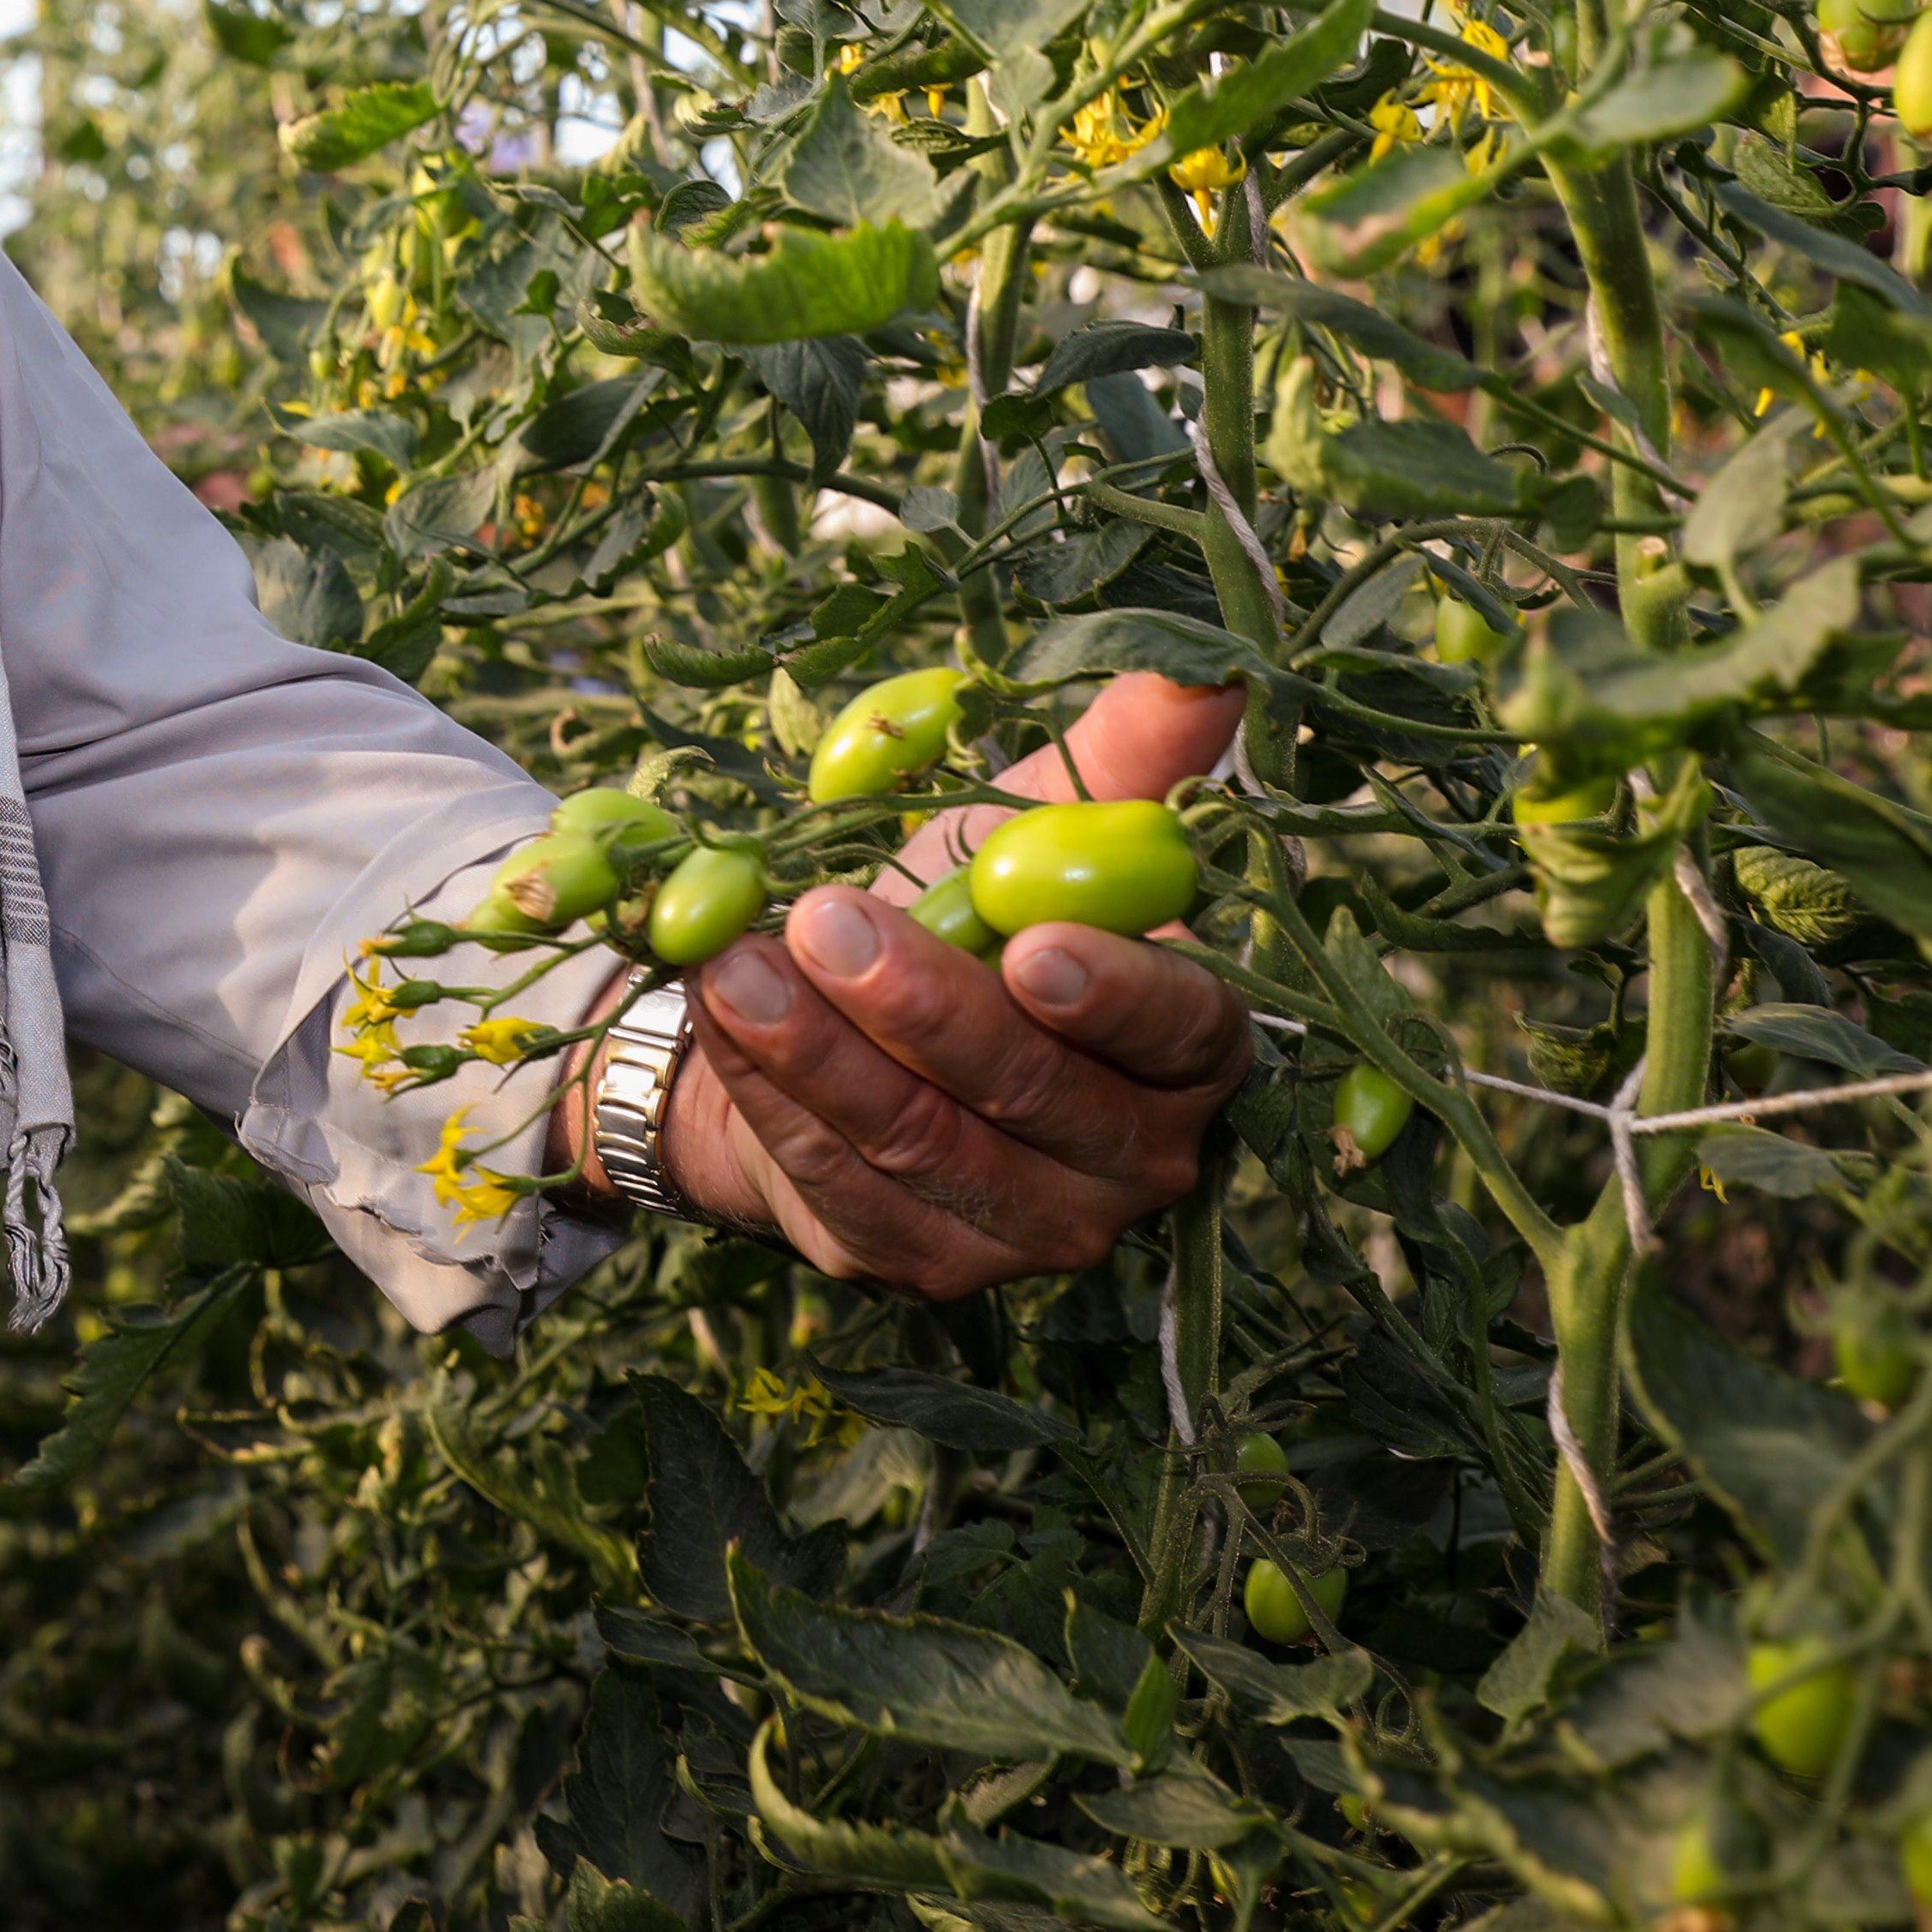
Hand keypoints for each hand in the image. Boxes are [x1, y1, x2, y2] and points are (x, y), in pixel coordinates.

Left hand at [624, 671, 1254, 1296]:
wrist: (833, 1016)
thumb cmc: (954, 907)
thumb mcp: (1030, 820)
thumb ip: (1125, 756)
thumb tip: (1209, 670)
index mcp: (1188, 1046)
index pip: (1183, 1029)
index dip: (1112, 993)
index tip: (1025, 941)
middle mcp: (1135, 1156)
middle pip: (1033, 1091)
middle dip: (920, 1005)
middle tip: (823, 919)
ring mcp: (1031, 1227)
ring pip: (924, 1142)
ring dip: (819, 1049)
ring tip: (736, 962)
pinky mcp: (925, 1261)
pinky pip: (843, 1182)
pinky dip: (773, 1094)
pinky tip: (722, 1018)